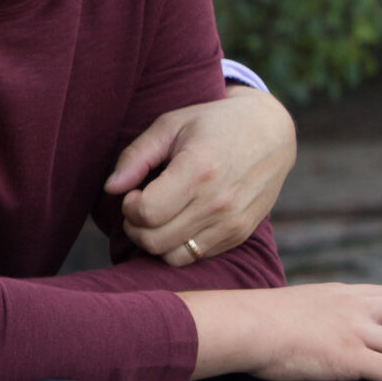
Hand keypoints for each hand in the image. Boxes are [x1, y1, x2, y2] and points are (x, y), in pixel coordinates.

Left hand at [105, 88, 294, 265]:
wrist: (270, 132)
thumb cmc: (212, 123)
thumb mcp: (170, 125)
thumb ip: (136, 156)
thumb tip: (111, 188)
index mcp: (198, 170)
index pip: (147, 213)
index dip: (129, 206)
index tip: (133, 191)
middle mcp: (218, 202)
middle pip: (155, 240)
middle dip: (135, 226)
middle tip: (138, 205)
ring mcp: (232, 223)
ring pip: (174, 256)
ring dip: (155, 240)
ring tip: (157, 215)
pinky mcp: (240, 234)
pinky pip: (196, 256)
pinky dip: (179, 245)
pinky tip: (179, 219)